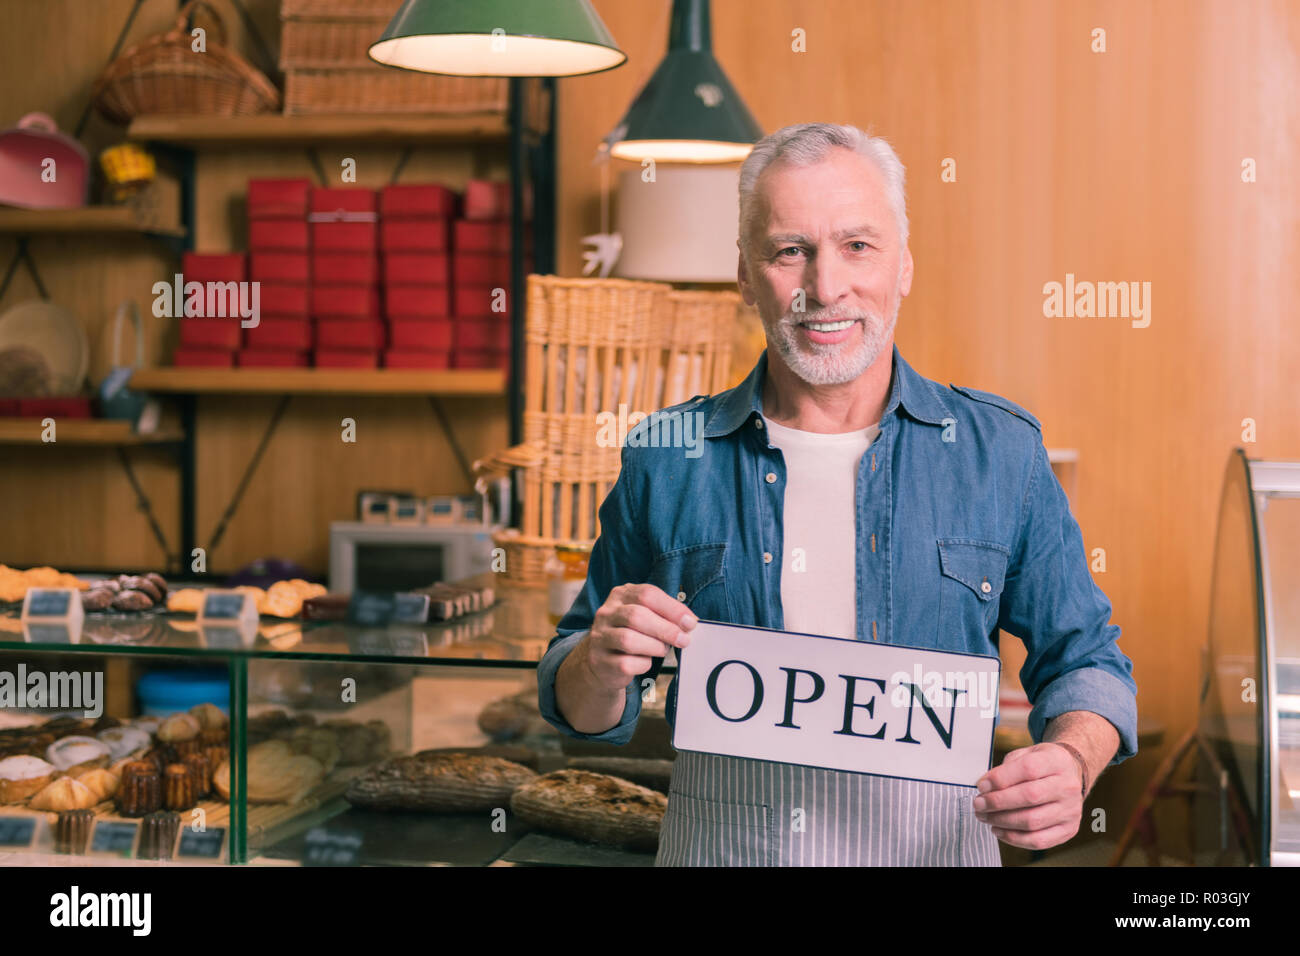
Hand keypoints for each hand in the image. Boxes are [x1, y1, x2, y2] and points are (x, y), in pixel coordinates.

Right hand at [580, 582, 696, 691]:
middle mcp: (606, 613)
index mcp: (620, 595)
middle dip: (666, 629)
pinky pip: (626, 663)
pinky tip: (645, 662)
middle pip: (637, 616)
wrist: (603, 662)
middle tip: (684, 640)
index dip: (672, 608)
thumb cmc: (632, 634)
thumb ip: (664, 615)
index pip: (647, 594)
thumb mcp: (645, 616)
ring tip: (663, 650)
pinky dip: (642, 664)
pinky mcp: (600, 660)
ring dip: (655, 647)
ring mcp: (600, 636)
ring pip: (629, 640)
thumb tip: (689, 622)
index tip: (690, 622)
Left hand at [972, 743, 1083, 849]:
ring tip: (985, 817)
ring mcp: (1071, 810)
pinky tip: (999, 830)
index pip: (1028, 769)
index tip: (981, 785)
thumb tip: (986, 787)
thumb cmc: (1042, 765)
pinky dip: (1014, 838)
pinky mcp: (1069, 829)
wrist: (1070, 774)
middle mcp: (1067, 787)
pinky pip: (1039, 841)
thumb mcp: (1026, 754)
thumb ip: (1006, 768)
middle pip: (1030, 796)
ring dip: (1002, 821)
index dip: (1001, 779)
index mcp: (1056, 762)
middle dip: (997, 802)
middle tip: (978, 804)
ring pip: (1032, 821)